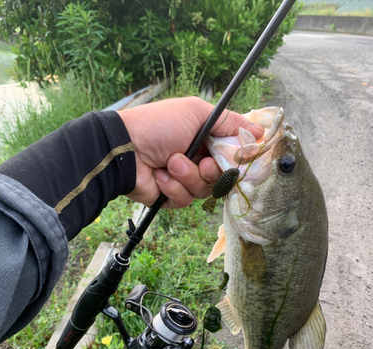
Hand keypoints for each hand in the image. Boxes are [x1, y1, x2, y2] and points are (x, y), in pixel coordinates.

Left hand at [118, 96, 263, 207]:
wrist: (125, 149)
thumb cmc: (158, 125)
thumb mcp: (197, 112)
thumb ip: (229, 121)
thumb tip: (259, 130)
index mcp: (205, 139)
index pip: (233, 154)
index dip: (237, 158)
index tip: (238, 157)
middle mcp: (197, 159)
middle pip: (223, 177)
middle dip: (212, 169)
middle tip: (201, 160)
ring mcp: (184, 179)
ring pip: (205, 190)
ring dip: (188, 175)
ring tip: (169, 162)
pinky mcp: (171, 196)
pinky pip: (185, 200)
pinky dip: (173, 187)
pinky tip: (159, 175)